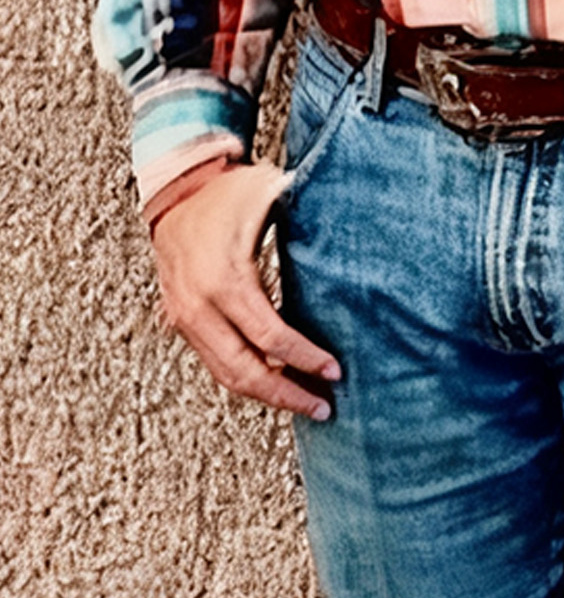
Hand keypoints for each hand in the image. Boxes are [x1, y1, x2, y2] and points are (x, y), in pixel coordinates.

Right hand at [151, 160, 340, 419]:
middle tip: (323, 407)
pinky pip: (214, 361)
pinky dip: (245, 377)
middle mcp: (199, 308)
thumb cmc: (228, 193)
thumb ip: (307, 218)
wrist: (176, 189)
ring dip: (266, 395)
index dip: (304, 359)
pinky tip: (276, 383)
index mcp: (225, 280)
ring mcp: (185, 318)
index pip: (270, 337)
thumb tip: (353, 232)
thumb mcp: (270, 198)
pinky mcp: (180, 321)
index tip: (335, 371)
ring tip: (304, 403)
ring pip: (226, 375)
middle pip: (245, 372)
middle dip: (286, 395)